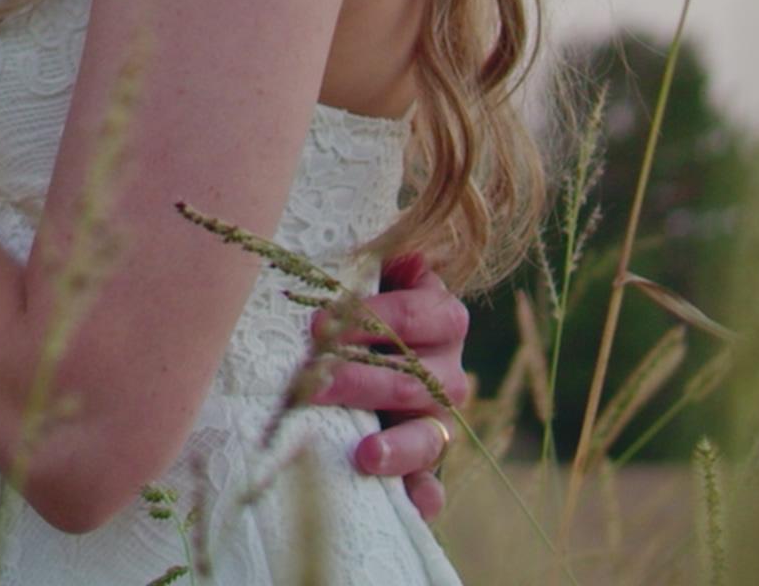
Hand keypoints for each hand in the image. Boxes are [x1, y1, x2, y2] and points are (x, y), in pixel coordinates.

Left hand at [316, 251, 473, 519]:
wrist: (357, 353)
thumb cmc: (354, 306)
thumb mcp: (366, 275)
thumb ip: (376, 260)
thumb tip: (398, 251)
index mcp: (440, 317)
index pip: (419, 314)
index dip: (374, 318)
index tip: (319, 324)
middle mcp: (447, 370)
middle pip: (415, 378)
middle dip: (360, 380)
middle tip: (311, 381)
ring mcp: (437, 420)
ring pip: (431, 435)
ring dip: (397, 446)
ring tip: (364, 456)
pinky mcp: (422, 464)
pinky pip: (432, 486)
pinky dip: (424, 497)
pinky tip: (414, 507)